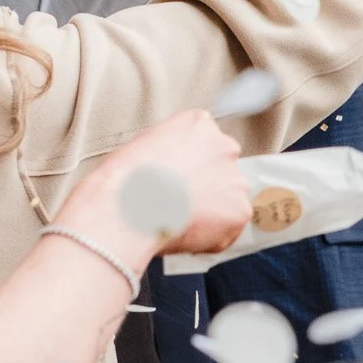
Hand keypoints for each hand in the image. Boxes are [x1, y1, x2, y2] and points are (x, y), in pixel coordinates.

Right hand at [59, 109, 252, 266]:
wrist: (125, 209)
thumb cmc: (123, 181)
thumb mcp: (143, 146)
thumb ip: (171, 151)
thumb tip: (173, 170)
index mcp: (199, 125)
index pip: (206, 145)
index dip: (189, 168)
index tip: (177, 181)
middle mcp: (225, 147)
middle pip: (221, 171)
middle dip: (204, 188)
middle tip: (178, 203)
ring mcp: (236, 179)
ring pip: (228, 200)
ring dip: (210, 211)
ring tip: (177, 220)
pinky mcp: (239, 210)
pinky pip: (229, 227)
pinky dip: (212, 236)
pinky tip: (185, 233)